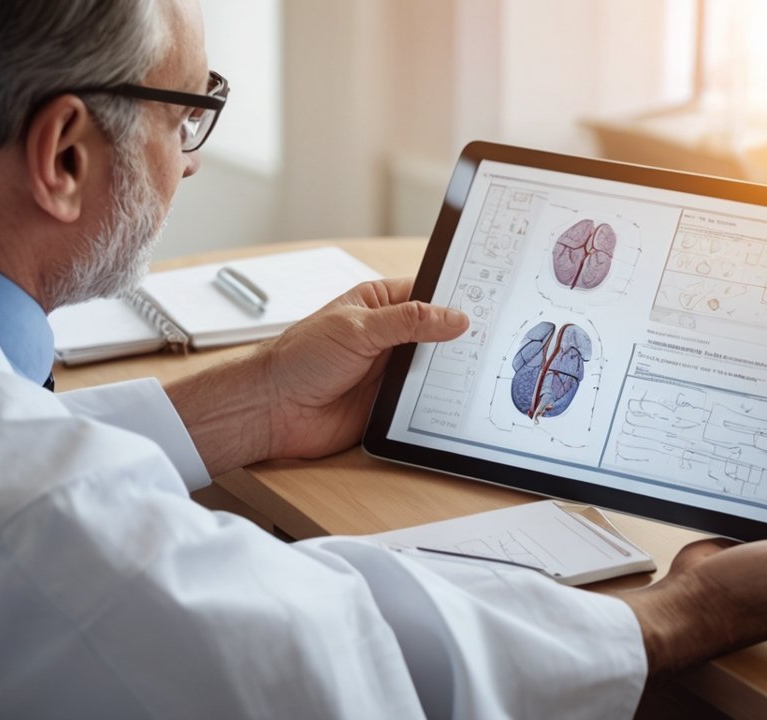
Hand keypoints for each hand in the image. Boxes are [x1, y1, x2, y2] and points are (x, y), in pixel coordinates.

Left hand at [260, 278, 467, 458]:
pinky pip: (423, 402)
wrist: (274, 409)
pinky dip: (437, 403)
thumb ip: (408, 321)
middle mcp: (387, 336)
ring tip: (481, 369)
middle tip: (492, 338)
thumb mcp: (358, 328)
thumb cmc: (300, 358)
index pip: (427, 294)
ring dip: (449, 373)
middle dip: (458, 338)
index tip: (486, 301)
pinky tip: (455, 401)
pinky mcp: (389, 404)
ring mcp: (389, 371)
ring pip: (434, 369)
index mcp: (377, 304)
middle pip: (436, 334)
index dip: (454, 297)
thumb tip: (454, 318)